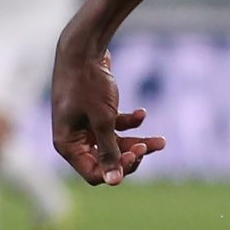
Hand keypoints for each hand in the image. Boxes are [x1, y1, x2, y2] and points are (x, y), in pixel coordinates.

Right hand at [50, 36, 166, 185]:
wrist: (84, 47)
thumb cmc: (88, 83)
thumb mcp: (103, 120)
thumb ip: (109, 152)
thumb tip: (114, 182)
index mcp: (67, 145)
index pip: (93, 173)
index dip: (117, 169)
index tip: (137, 155)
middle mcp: (74, 138)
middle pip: (107, 161)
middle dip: (130, 156)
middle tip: (148, 147)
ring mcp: (85, 126)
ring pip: (115, 144)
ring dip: (138, 142)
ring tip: (162, 141)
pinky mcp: (95, 113)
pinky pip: (116, 126)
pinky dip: (131, 122)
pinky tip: (142, 113)